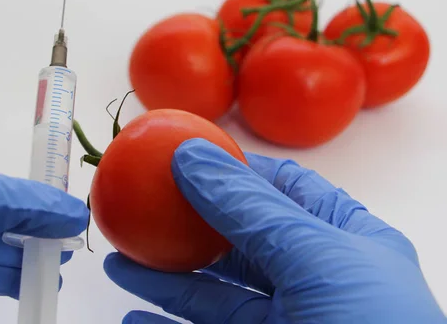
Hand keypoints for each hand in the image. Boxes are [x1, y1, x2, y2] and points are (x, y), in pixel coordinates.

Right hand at [104, 139, 445, 322]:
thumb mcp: (318, 260)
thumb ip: (252, 210)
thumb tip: (194, 157)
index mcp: (344, 243)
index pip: (284, 190)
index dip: (235, 171)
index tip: (185, 158)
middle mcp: (312, 281)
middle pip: (238, 239)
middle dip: (187, 223)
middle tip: (142, 206)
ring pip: (213, 293)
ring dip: (164, 277)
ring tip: (121, 259)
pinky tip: (135, 314)